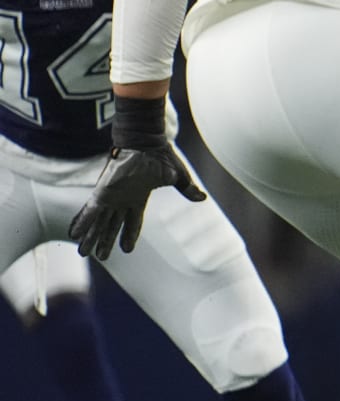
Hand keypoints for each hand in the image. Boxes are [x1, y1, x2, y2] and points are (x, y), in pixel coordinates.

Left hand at [70, 145, 206, 259]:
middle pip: (112, 226)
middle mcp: (122, 201)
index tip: (126, 250)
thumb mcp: (178, 177)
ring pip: (98, 222)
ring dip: (91, 237)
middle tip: (100, 256)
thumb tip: (202, 198)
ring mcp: (111, 197)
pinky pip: (89, 211)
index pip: (133, 222)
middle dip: (106, 241)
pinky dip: (81, 222)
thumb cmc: (161, 157)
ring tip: (83, 252)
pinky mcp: (102, 193)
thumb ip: (187, 189)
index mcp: (138, 198)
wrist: (146, 144)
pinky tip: (74, 234)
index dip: (129, 235)